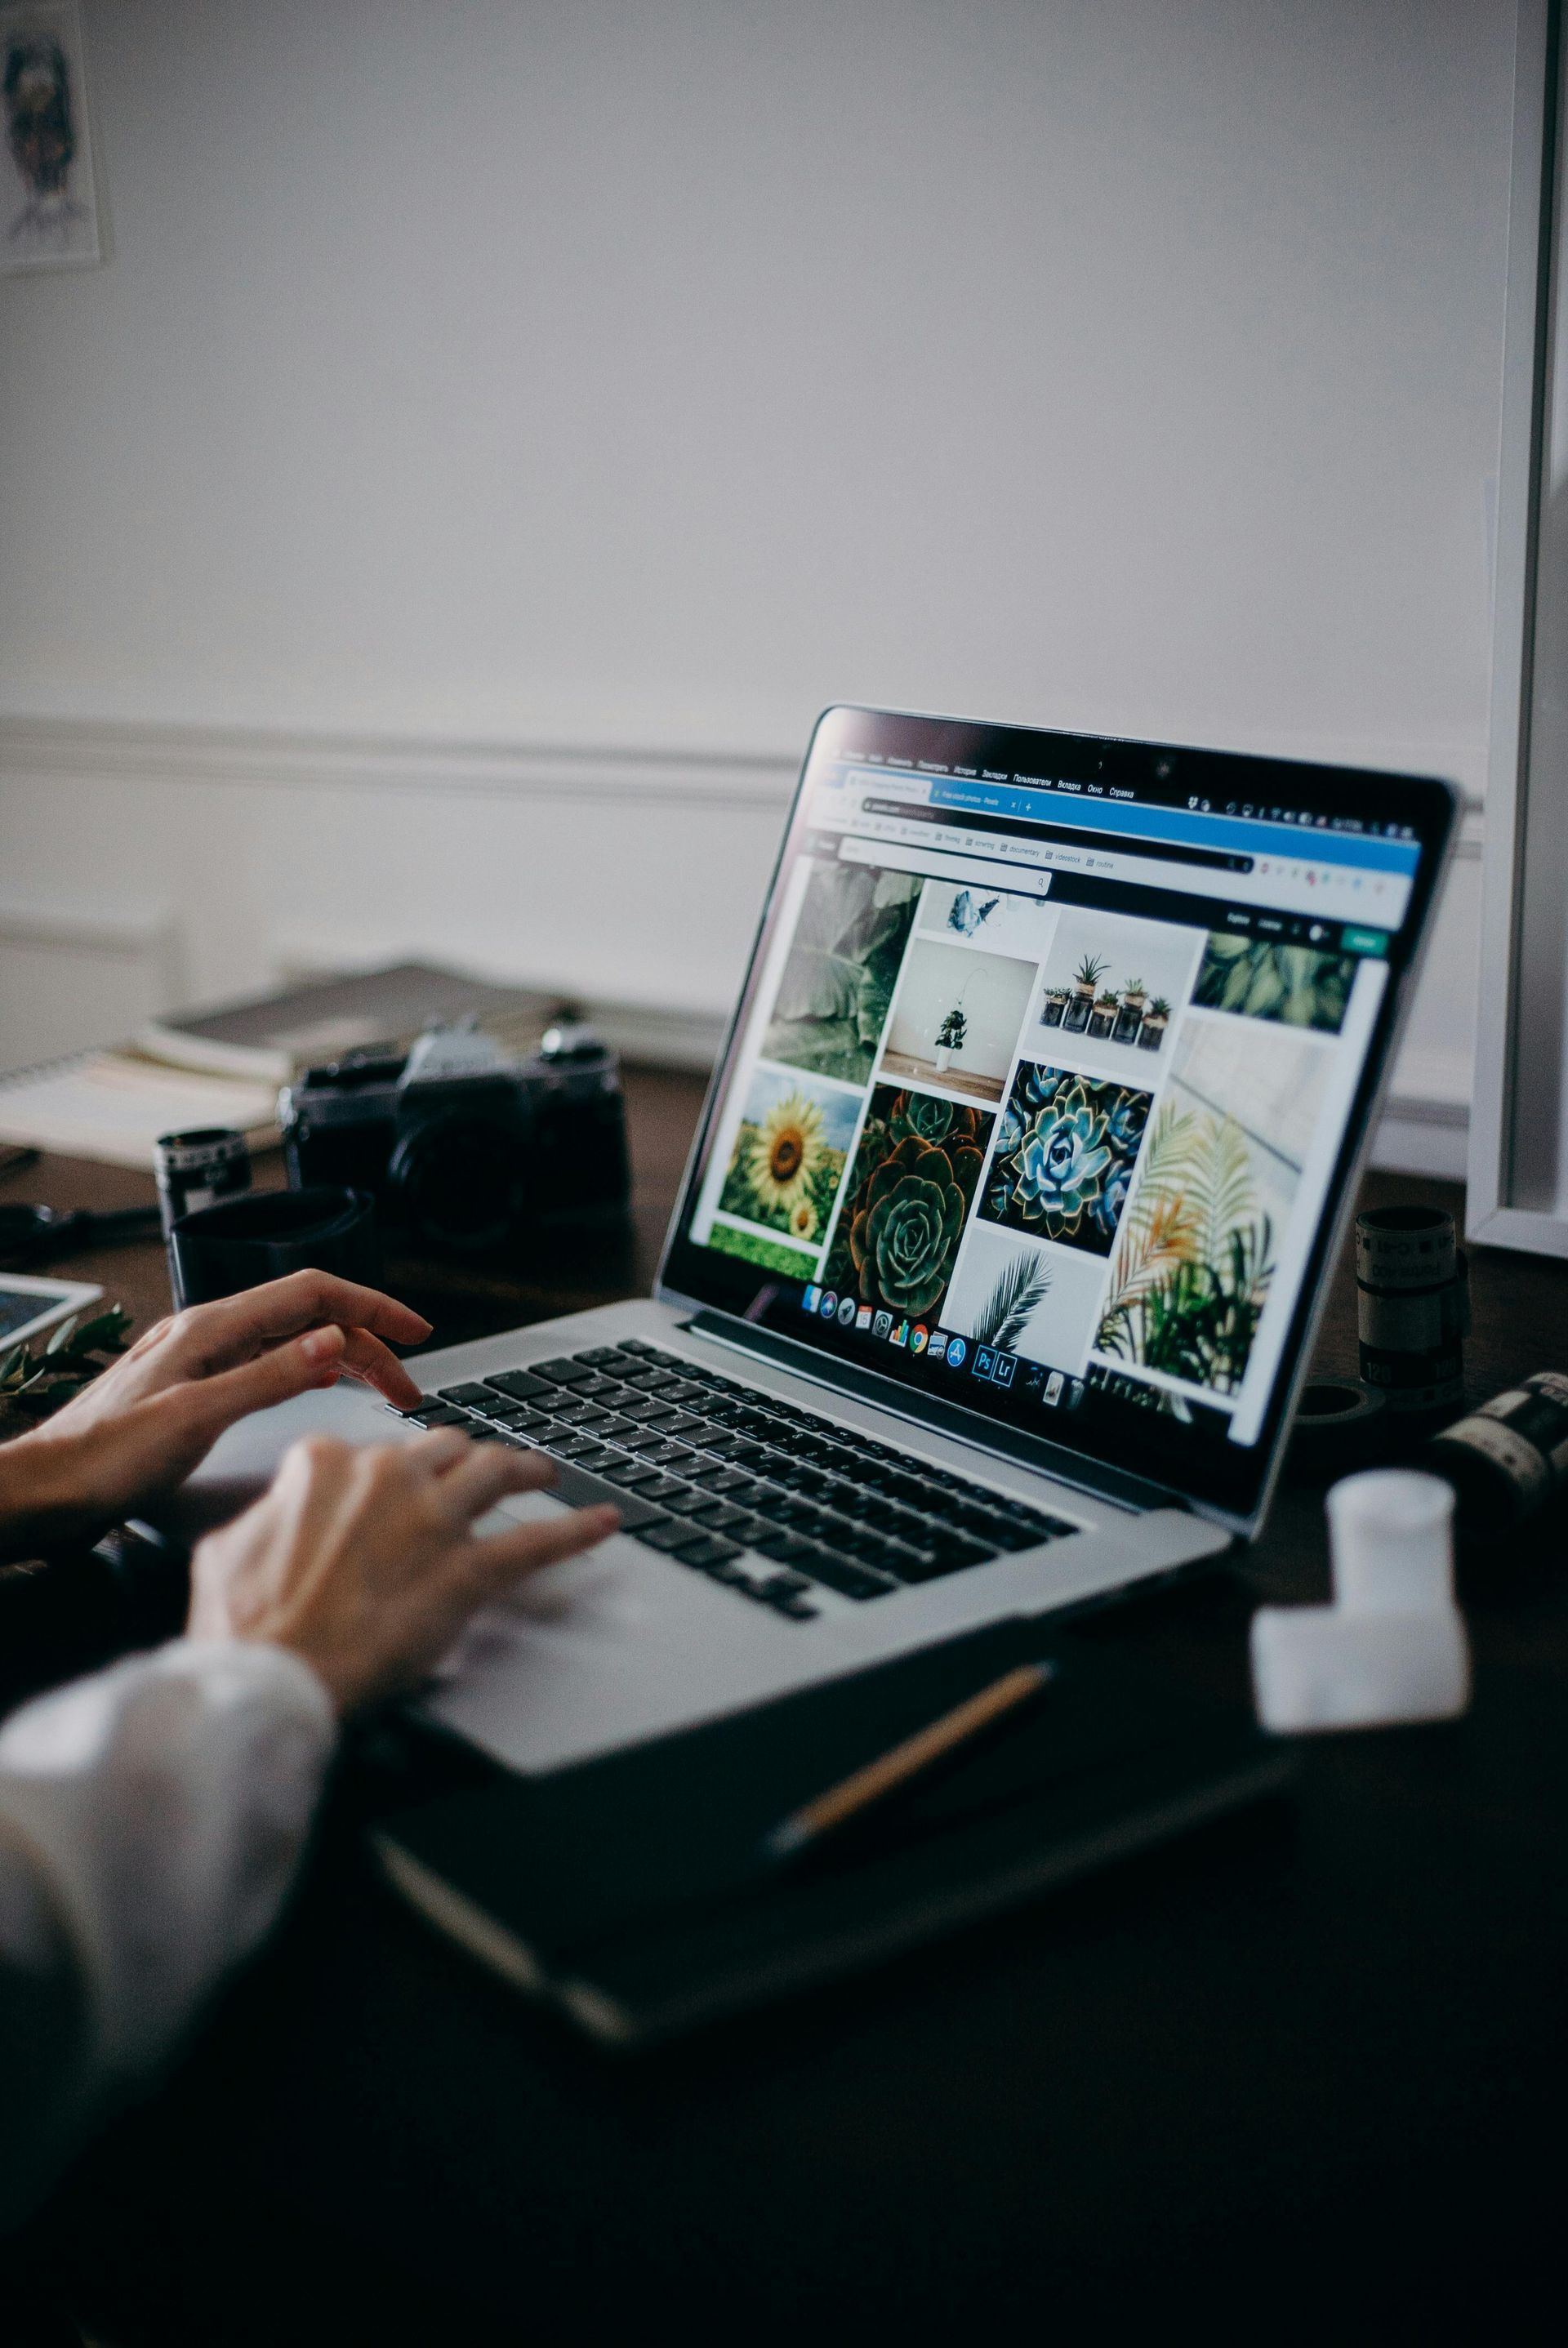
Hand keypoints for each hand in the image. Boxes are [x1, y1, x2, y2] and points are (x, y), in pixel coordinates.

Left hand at [0, 1273, 430, 1558]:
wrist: (48, 1490)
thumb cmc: (105, 1458)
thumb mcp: (197, 1417)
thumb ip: (270, 1377)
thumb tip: (333, 1341)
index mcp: (212, 1328)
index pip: (312, 1293)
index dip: (371, 1306)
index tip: (415, 1329)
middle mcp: (208, 1335)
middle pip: (308, 1319)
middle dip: (367, 1344)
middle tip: (407, 1388)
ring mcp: (201, 1361)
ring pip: (291, 1343)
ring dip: (342, 1361)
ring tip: (381, 1392)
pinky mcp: (195, 1389)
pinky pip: (267, 1366)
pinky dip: (309, 1374)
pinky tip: (322, 1390)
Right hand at [188, 1429, 619, 1713]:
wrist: (273, 1675)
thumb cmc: (246, 1626)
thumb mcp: (230, 1548)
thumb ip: (267, 1517)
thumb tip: (276, 1515)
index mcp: (326, 1464)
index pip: (370, 1450)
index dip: (385, 1473)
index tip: (393, 1489)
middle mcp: (387, 1477)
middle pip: (443, 1449)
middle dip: (463, 1460)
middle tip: (478, 1474)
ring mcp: (433, 1520)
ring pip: (496, 1471)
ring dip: (525, 1470)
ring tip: (543, 1474)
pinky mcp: (467, 1570)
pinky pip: (537, 1541)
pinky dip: (576, 1530)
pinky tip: (604, 1522)